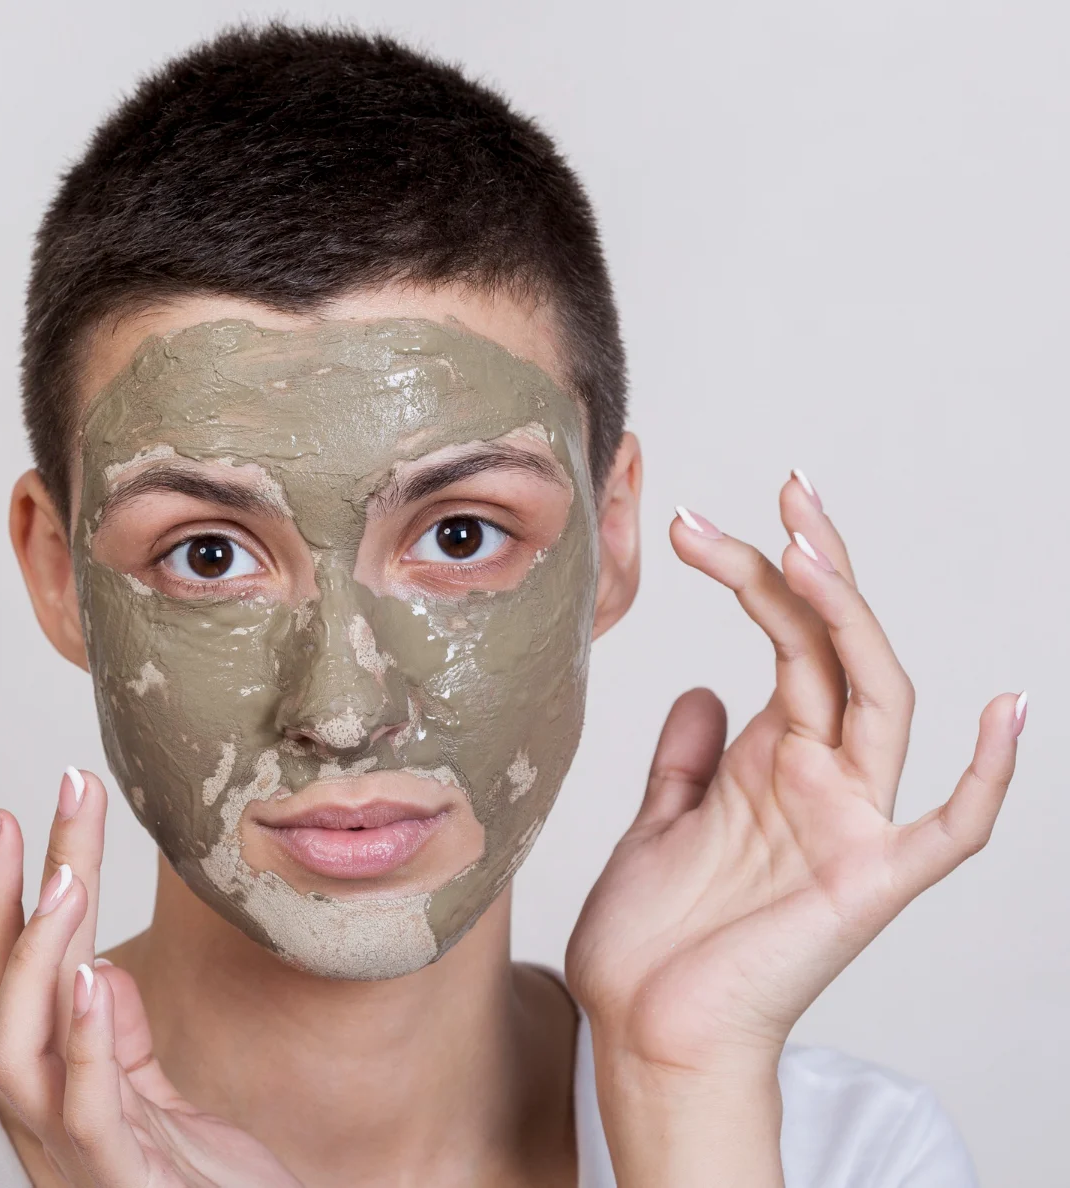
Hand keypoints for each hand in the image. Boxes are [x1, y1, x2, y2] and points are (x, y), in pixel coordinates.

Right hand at [0, 769, 299, 1186]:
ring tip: (61, 877)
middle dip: (0, 899)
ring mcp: (78, 1152)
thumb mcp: (155, 1094)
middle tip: (16, 811)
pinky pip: (85, 1111)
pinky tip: (94, 976)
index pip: (6, 980)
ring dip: (34, 955)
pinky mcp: (124, 1181)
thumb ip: (117, 1036)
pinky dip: (85, 1041)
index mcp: (53, 1086)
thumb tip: (92, 964)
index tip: (9, 814)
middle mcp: (46, 1115)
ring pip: (16, 1050)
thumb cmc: (204, 1182)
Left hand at [564, 475, 1022, 1181]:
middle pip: (832, 647)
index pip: (784, 640)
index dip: (754, 573)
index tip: (700, 521)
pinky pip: (949, 829)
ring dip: (849, 620)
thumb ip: (688, 760)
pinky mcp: (870, 884)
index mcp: (771, 759)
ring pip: (877, 699)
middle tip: (784, 491)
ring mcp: (850, 824)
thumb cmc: (652, 938)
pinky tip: (1003, 708)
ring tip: (804, 544)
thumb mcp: (657, 824)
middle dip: (807, 566)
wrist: (644, 1031)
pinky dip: (984, 775)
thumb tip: (703, 689)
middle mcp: (819, 778)